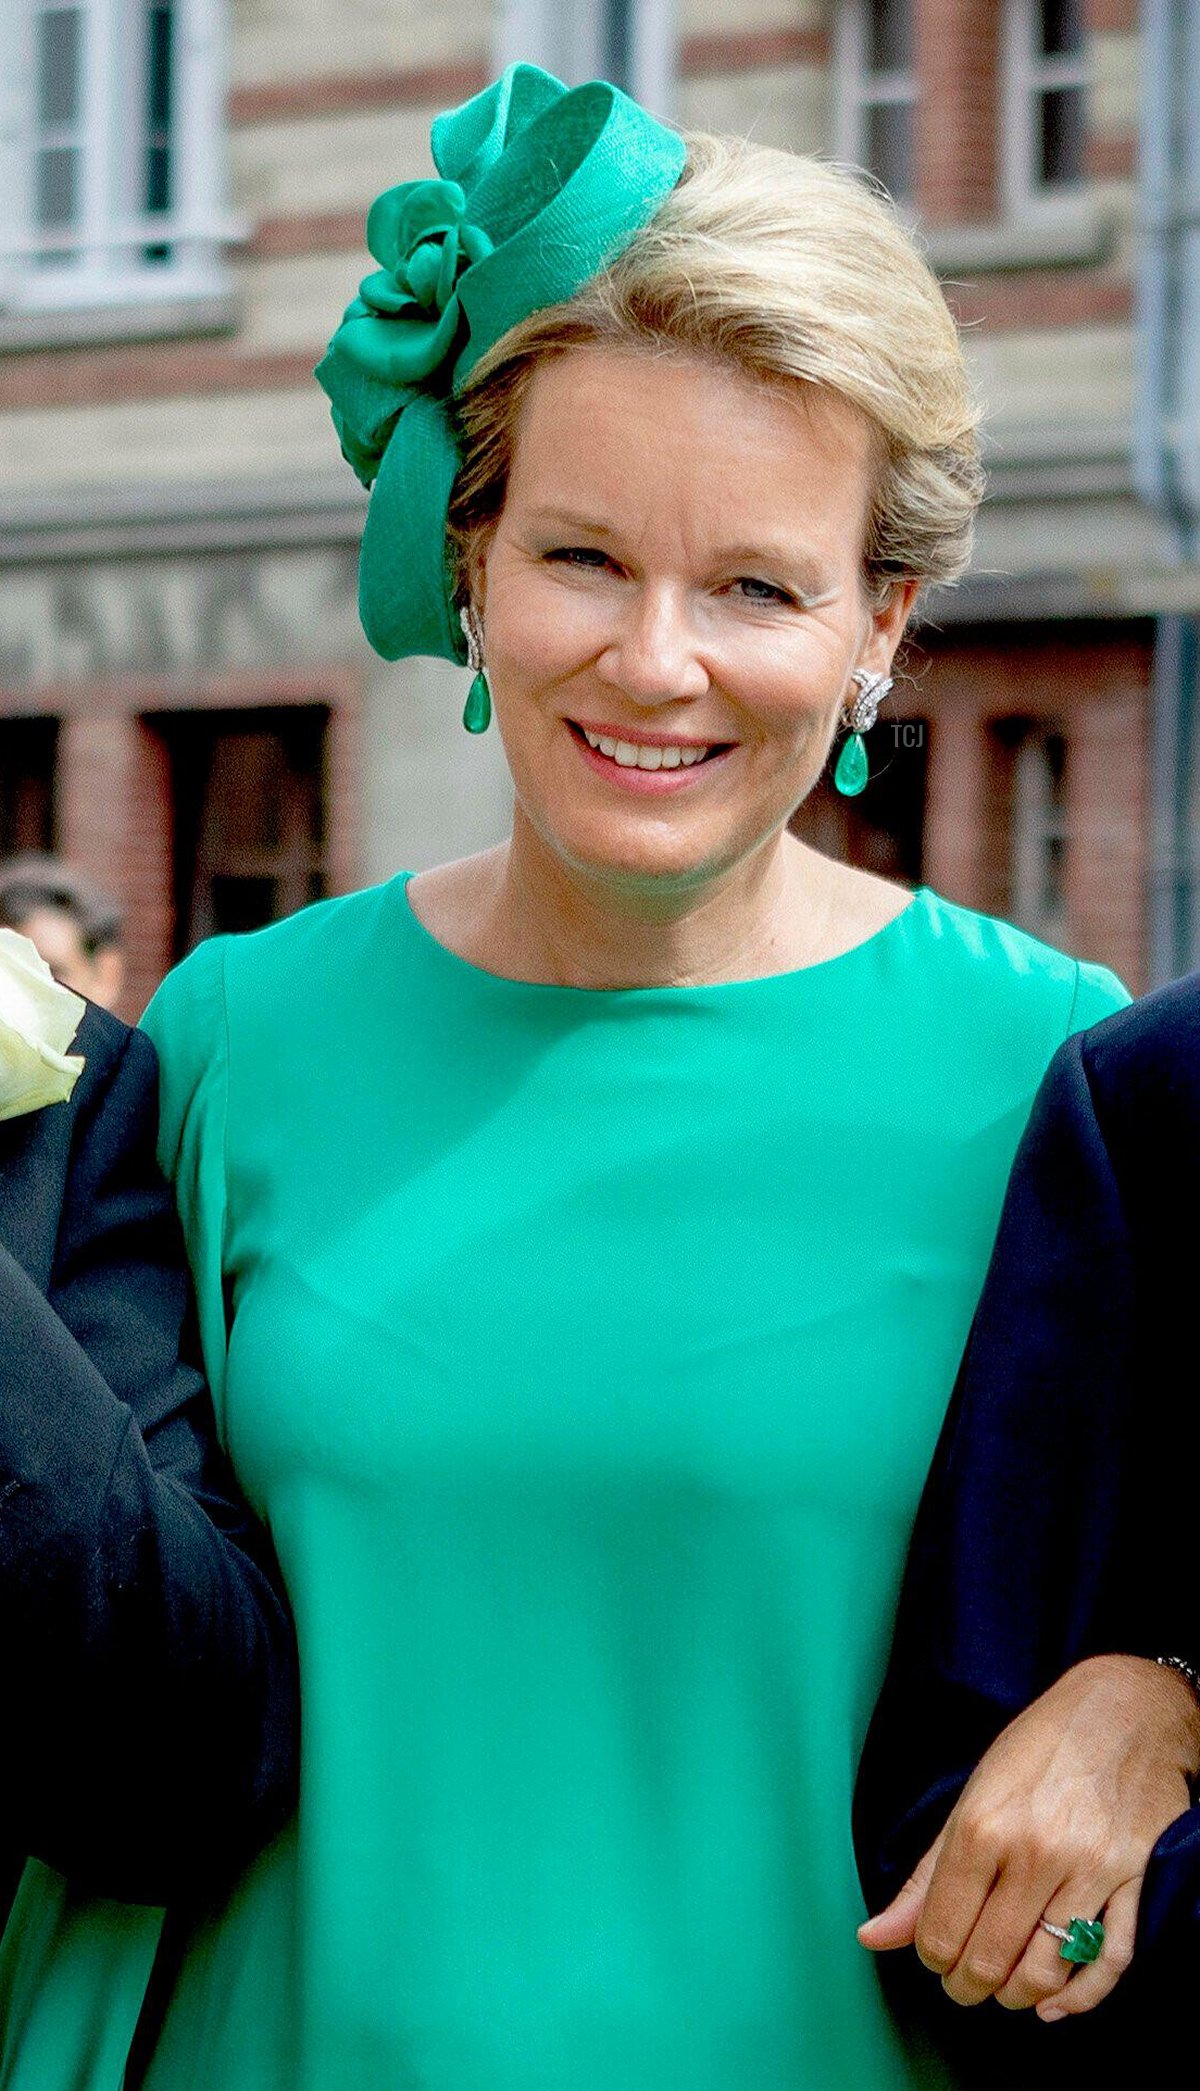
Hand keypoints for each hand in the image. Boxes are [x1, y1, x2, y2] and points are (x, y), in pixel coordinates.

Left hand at [858, 1655, 1199, 2019]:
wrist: (1125, 1710)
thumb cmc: (1039, 1748)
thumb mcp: (972, 1795)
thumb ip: (926, 1874)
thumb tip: (872, 1936)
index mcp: (983, 1826)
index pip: (941, 1931)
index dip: (931, 1957)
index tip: (935, 1954)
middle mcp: (1036, 1852)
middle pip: (989, 1960)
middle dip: (967, 1985)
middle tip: (964, 1981)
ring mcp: (1091, 1869)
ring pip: (1046, 1971)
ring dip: (1016, 1995)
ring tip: (1004, 1986)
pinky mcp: (1136, 1880)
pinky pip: (1110, 1961)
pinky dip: (1081, 1997)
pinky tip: (1054, 2003)